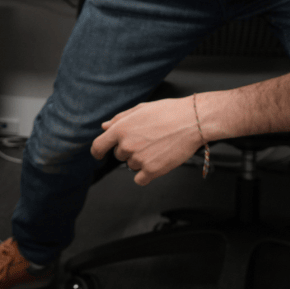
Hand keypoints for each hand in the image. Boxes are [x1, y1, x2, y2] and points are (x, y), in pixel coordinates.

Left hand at [90, 96, 204, 185]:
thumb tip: (105, 127)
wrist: (192, 121)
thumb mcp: (141, 109)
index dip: (97, 152)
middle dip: (130, 149)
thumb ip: (120, 119)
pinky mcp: (152, 171)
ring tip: (157, 146)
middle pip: (119, 155)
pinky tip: (156, 162)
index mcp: (121, 129)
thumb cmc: (169, 112)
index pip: (98, 146)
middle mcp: (126, 145)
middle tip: (148, 139)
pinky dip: (146, 174)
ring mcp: (138, 159)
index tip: (99, 155)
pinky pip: (140, 179)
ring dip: (141, 160)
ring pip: (131, 166)